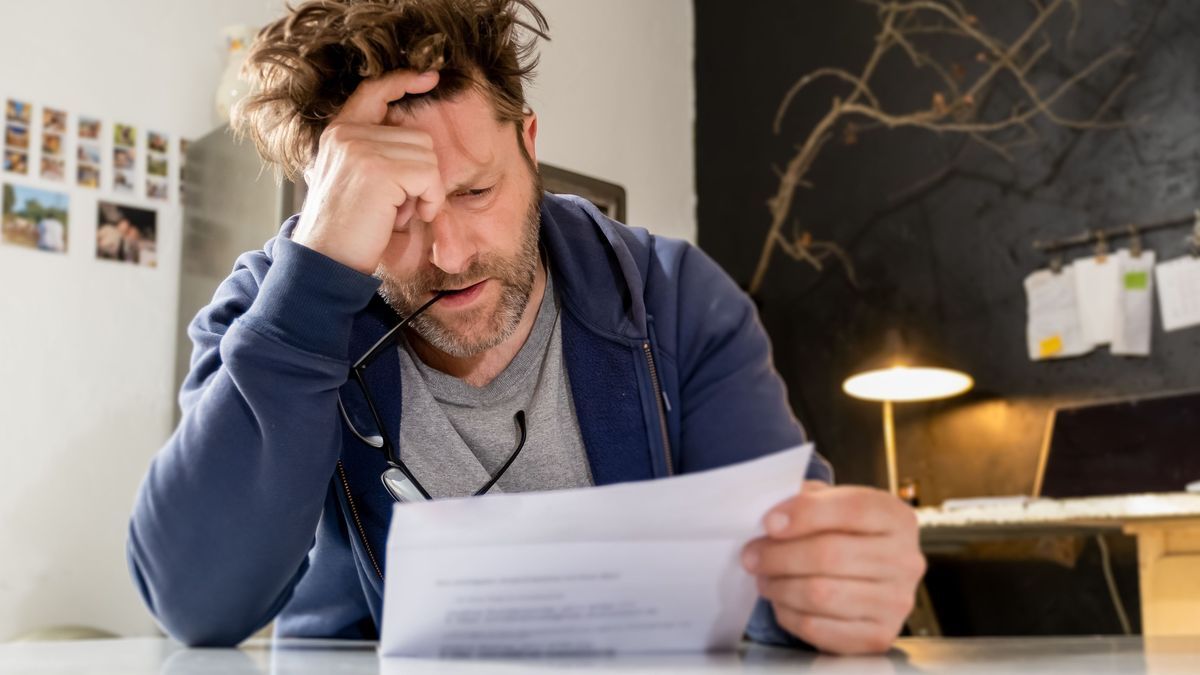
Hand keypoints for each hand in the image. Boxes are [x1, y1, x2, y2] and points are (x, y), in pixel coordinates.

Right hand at [293, 70, 445, 273]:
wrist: (324, 260)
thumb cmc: (347, 229)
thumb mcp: (356, 179)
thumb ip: (377, 153)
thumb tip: (420, 141)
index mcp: (339, 132)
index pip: (374, 91)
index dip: (403, 80)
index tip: (430, 76)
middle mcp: (347, 133)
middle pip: (418, 136)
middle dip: (419, 175)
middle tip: (395, 204)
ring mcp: (361, 147)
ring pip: (428, 157)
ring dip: (424, 191)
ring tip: (394, 212)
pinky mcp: (378, 169)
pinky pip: (429, 176)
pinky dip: (428, 200)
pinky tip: (404, 217)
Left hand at [741, 481, 924, 654]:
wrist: (871, 576)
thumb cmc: (845, 534)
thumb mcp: (832, 503)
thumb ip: (805, 499)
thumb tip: (771, 516)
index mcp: (895, 518)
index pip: (851, 509)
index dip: (804, 515)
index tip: (768, 523)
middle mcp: (905, 560)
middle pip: (831, 554)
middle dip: (779, 555)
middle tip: (751, 555)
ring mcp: (896, 602)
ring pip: (821, 593)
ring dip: (780, 586)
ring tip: (764, 578)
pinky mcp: (879, 636)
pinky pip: (820, 628)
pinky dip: (789, 615)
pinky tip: (781, 601)